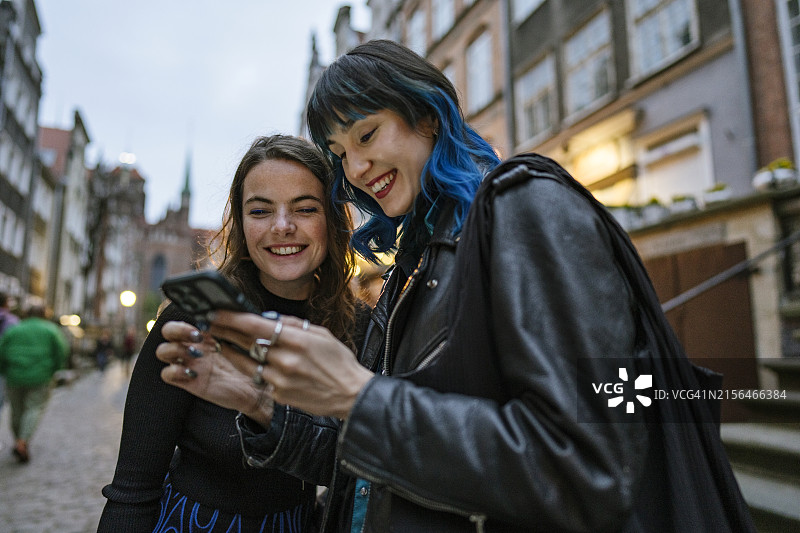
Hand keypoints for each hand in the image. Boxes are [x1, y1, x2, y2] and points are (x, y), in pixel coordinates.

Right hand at [156, 321, 273, 425]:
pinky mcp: (187, 382)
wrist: (254, 388)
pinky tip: (193, 373)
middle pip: (167, 331)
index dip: (187, 315)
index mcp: (204, 333)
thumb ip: (234, 326)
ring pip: (162, 351)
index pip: (184, 316)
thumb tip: (228, 310)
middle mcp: (192, 346)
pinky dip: (174, 371)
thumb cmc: (250, 361)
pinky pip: (166, 374)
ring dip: (175, 349)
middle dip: (178, 330)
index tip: (203, 320)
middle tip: (198, 336)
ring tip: (196, 354)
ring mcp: (188, 363)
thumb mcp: (244, 340)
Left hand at [206, 311, 374, 419]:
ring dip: (232, 352)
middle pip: (246, 343)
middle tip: (211, 325)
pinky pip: (261, 379)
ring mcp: (281, 380)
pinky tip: (251, 363)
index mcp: (297, 340)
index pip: (255, 326)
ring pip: (247, 363)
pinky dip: (257, 369)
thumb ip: (292, 324)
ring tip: (222, 343)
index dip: (232, 318)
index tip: (217, 312)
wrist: (350, 393)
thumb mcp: (320, 334)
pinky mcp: (279, 395)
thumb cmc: (338, 360)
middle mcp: (286, 360)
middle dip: (225, 332)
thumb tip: (267, 317)